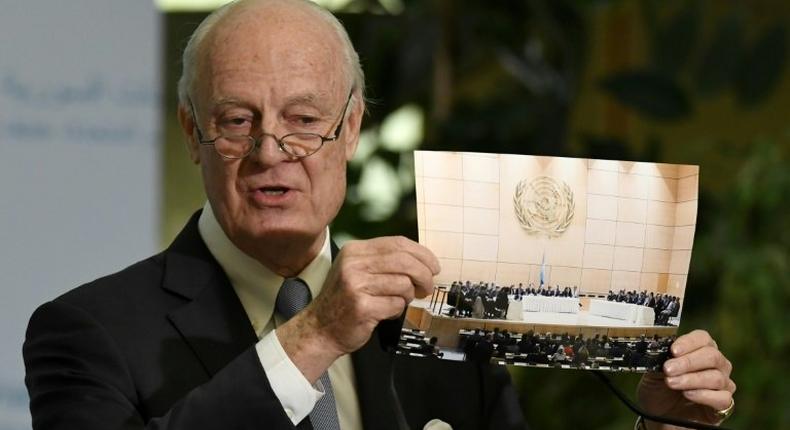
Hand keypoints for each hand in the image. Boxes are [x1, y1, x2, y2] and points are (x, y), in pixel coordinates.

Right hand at [276, 236, 439, 381]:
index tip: (433, 266)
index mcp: (355, 250)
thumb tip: (423, 260)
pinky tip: (385, 312)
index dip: (422, 254)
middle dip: (424, 275)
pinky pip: (396, 304)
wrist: (320, 328)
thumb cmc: (345, 300)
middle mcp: (353, 264)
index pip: (398, 243)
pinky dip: (397, 310)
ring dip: (407, 296)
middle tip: (427, 287)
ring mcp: (356, 285)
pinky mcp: (362, 307)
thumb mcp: (358, 270)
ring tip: (397, 301)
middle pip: (404, 261)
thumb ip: (384, 261)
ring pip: (403, 284)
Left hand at [637, 330, 735, 428]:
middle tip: (668, 369)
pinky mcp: (724, 404)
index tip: (673, 351)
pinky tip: (688, 394)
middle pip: (712, 356)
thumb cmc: (659, 390)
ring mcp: (723, 384)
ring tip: (671, 383)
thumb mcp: (653, 373)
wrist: (659, 416)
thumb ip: (659, 361)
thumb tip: (659, 352)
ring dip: (690, 379)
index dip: (688, 343)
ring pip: (715, 377)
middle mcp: (717, 364)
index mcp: (700, 350)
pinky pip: (722, 397)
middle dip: (687, 362)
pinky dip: (703, 395)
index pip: (702, 338)